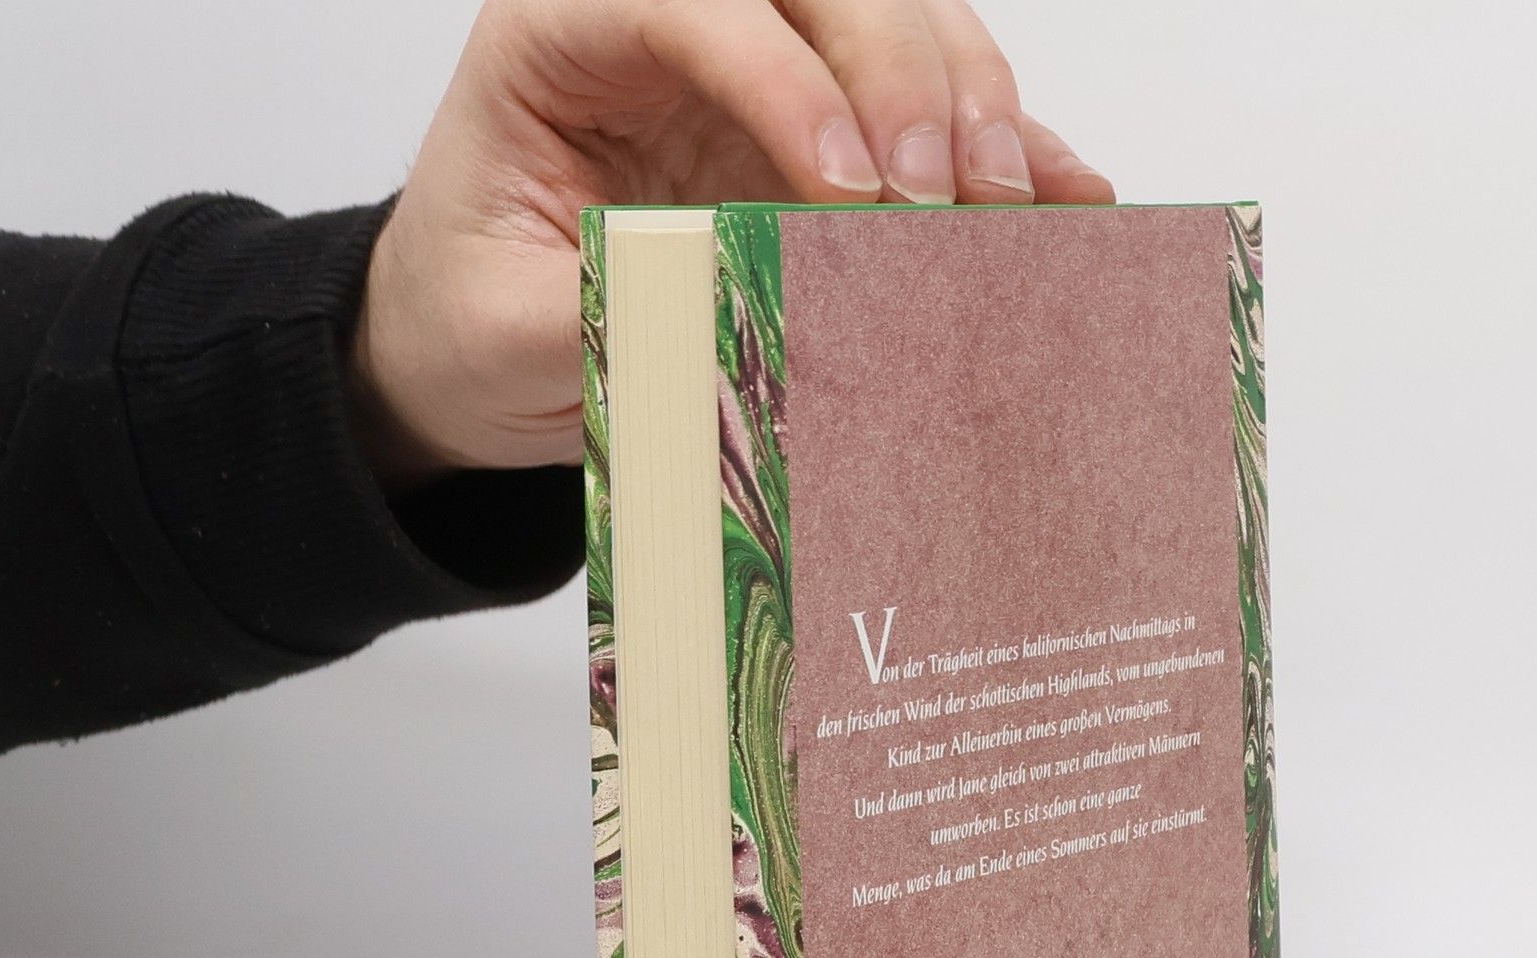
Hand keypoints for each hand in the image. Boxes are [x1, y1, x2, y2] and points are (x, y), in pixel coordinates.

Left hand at [351, 0, 1114, 485]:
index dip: (785, 79)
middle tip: (942, 194)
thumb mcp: (503, 327)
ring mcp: (766, 71)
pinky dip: (1007, 148)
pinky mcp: (827, 134)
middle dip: (900, 76)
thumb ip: (602, 308)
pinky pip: (931, 118)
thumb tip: (727, 308)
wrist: (479, 345)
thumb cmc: (473, 312)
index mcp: (566, 30)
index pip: (694, 3)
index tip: (847, 188)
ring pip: (898, 22)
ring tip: (1007, 206)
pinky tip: (1063, 197)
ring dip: (968, 103)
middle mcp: (681, 25)